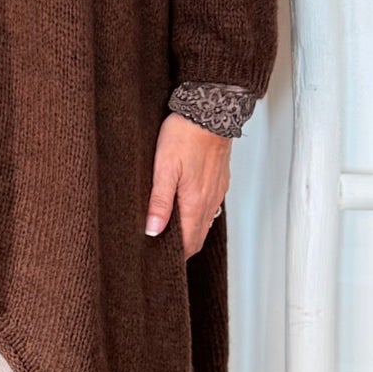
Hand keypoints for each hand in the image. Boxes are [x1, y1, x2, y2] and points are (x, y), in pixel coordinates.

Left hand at [146, 113, 230, 257]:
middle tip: (163, 250)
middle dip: (183, 248)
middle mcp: (210, 201)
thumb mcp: (164, 168)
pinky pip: (210, 207)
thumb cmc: (185, 134)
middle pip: (198, 237)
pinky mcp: (219, 180)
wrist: (210, 111)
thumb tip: (153, 230)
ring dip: (190, 231)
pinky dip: (198, 215)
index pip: (189, 244)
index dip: (176, 256)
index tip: (162, 260)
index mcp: (196, 202)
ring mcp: (217, 191)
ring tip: (171, 231)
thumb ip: (159, 202)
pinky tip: (186, 207)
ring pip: (205, 222)